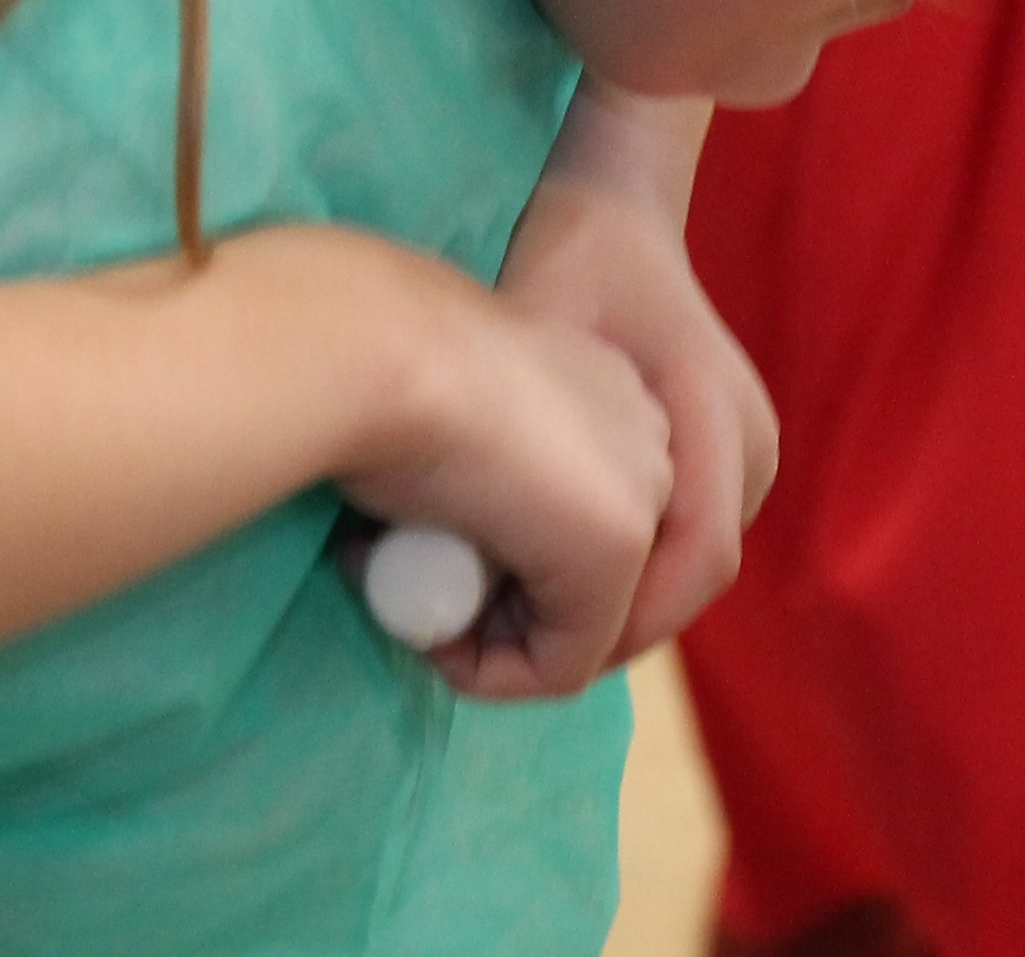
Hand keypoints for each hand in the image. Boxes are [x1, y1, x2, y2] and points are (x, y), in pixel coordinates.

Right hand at [332, 257, 672, 703]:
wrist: (380, 350)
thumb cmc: (382, 363)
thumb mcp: (444, 412)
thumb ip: (477, 463)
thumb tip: (453, 531)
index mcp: (604, 382)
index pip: (570, 505)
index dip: (492, 551)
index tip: (409, 537)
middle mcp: (645, 430)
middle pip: (583, 563)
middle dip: (501, 600)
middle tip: (409, 579)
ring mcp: (640, 493)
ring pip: (577, 620)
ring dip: (492, 637)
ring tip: (409, 599)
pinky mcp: (614, 553)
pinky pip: (562, 665)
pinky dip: (494, 674)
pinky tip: (434, 642)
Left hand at [497, 149, 776, 665]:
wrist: (622, 213)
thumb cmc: (569, 260)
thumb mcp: (529, 331)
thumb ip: (508, 428)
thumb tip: (449, 541)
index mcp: (712, 409)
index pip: (691, 557)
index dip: (606, 624)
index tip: (511, 646)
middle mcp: (749, 444)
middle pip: (693, 582)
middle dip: (596, 636)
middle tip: (492, 657)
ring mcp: (750, 454)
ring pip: (688, 575)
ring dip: (608, 614)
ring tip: (508, 626)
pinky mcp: (730, 463)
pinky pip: (682, 547)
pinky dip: (619, 578)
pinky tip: (542, 579)